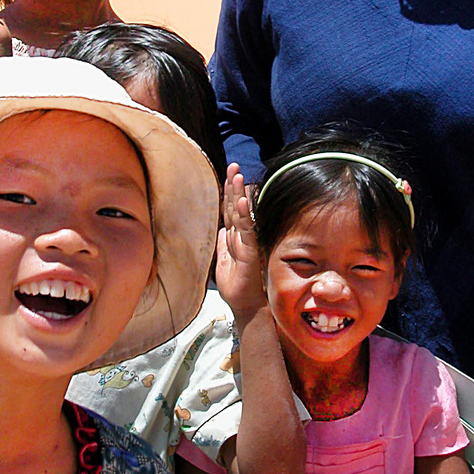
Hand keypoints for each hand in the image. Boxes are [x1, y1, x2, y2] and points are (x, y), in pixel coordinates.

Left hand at [216, 163, 265, 317]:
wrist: (248, 308)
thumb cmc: (238, 287)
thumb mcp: (223, 263)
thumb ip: (223, 244)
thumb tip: (222, 229)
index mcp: (235, 237)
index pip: (230, 210)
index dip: (229, 193)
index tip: (229, 174)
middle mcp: (242, 237)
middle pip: (236, 207)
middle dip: (233, 186)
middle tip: (234, 166)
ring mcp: (247, 243)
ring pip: (242, 215)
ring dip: (239, 195)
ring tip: (238, 176)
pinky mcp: (251, 252)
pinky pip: (247, 231)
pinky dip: (245, 216)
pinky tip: (244, 202)